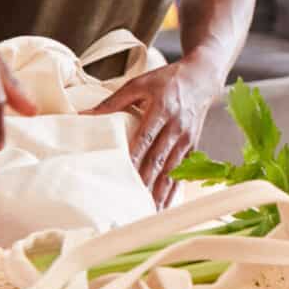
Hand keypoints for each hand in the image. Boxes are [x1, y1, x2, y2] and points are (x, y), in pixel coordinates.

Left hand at [87, 60, 221, 205]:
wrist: (202, 77)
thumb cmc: (168, 80)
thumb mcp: (140, 83)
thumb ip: (113, 101)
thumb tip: (85, 114)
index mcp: (162, 109)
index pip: (145, 138)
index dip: (135, 157)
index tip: (123, 174)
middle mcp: (177, 126)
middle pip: (159, 159)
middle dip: (147, 182)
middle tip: (134, 201)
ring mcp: (187, 138)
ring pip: (173, 169)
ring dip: (162, 191)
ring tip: (151, 211)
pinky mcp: (193, 144)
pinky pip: (184, 170)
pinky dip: (175, 187)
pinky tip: (166, 202)